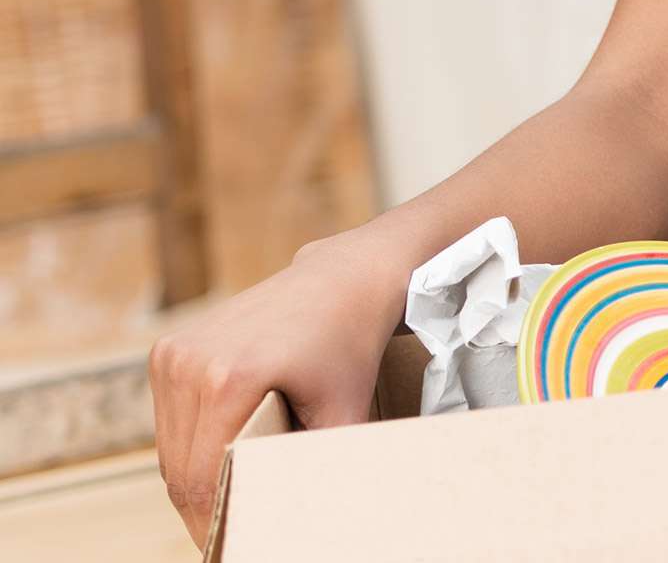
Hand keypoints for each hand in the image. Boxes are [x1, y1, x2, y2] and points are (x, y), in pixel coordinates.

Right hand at [148, 237, 400, 544]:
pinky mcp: (170, 347)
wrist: (342, 280)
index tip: (226, 547)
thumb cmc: (349, 346)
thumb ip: (320, 467)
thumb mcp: (344, 412)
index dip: (211, 522)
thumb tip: (314, 518)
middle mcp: (190, 363)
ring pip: (169, 446)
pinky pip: (171, 417)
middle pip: (178, 467)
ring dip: (189, 478)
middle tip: (222, 535)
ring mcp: (175, 352)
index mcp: (228, 379)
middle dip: (198, 508)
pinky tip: (212, 461)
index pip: (201, 478)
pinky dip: (188, 444)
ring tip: (219, 502)